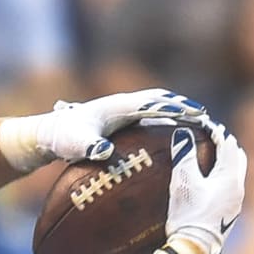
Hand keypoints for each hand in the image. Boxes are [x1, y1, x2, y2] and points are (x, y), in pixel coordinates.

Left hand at [0, 89, 205, 171]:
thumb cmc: (62, 138)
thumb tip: (104, 152)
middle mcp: (122, 105)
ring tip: (196, 126)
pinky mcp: (118, 122)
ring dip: (174, 113)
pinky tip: (171, 139)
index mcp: (118, 106)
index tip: (199, 114)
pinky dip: (162, 123)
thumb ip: (89, 146)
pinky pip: (147, 119)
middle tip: (206, 118)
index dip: (178, 107)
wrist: (47, 134)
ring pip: (154, 108)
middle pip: (160, 101)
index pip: (155, 102)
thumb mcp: (74, 144)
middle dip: (183, 107)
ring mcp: (121, 112)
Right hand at [141, 120, 245, 253]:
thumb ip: (185, 155)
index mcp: (231, 178)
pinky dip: (223, 178)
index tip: (204, 124)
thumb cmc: (189, 216)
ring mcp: (236, 204)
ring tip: (211, 157)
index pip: (228, 145)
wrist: (195, 251)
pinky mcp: (229, 216)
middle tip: (211, 138)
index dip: (216, 132)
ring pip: (236, 174)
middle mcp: (239, 189)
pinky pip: (231, 188)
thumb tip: (184, 132)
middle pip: (238, 158)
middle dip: (226, 145)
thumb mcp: (184, 183)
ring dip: (227, 162)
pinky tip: (209, 182)